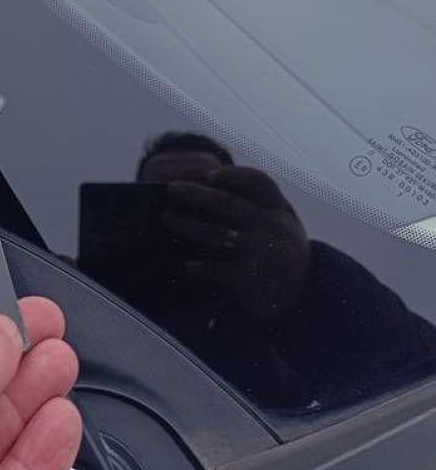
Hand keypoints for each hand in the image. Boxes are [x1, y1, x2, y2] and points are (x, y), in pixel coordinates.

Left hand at [163, 166, 310, 321]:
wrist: (303, 297)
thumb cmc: (283, 252)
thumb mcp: (283, 224)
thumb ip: (258, 204)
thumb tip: (209, 184)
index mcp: (280, 211)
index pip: (257, 181)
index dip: (230, 174)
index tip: (206, 173)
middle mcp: (271, 227)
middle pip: (226, 202)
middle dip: (194, 193)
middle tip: (171, 188)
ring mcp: (260, 252)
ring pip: (215, 233)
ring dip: (186, 224)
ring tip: (166, 217)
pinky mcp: (248, 276)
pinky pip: (214, 269)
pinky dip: (198, 267)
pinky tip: (187, 265)